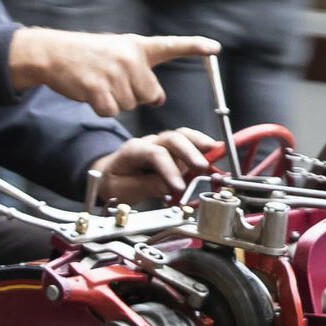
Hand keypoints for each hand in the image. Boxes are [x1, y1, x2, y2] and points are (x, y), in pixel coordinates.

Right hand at [9, 28, 218, 118]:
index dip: (195, 47)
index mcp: (138, 47)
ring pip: (131, 105)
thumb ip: (141, 71)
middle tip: (112, 79)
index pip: (171, 45)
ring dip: (115, 101)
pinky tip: (91, 92)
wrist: (53, 53)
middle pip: (151, 95)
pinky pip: (112, 111)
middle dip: (135, 95)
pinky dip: (101, 107)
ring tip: (99, 82)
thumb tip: (158, 98)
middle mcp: (130, 57)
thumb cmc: (89, 55)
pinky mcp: (99, 88)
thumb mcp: (118, 53)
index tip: (215, 47)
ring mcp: (115, 72)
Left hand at [86, 128, 218, 205]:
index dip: (169, 169)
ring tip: (216, 150)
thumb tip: (171, 185)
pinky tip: (215, 149)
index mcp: (133, 151)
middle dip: (189, 151)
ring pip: (183, 135)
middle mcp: (150, 143)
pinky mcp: (172, 151)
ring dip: (200, 142)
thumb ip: (147, 186)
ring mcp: (162, 144)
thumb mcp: (123, 190)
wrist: (109, 176)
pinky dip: (203, 145)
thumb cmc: (114, 182)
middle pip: (172, 138)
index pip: (155, 154)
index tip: (179, 186)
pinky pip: (189, 142)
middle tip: (201, 166)